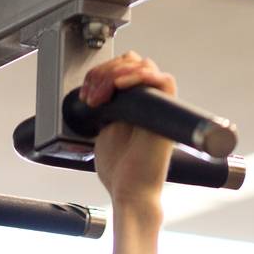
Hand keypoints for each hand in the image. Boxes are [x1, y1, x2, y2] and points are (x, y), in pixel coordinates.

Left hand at [79, 52, 175, 212]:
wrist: (130, 192)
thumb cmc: (120, 173)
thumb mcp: (104, 132)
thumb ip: (107, 109)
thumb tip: (101, 89)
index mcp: (135, 106)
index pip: (123, 70)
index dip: (102, 74)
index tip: (85, 95)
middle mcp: (149, 103)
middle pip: (132, 61)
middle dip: (104, 72)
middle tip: (91, 95)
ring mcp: (159, 105)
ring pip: (142, 65)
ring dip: (115, 74)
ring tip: (100, 97)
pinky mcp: (168, 111)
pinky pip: (162, 79)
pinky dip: (137, 77)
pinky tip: (119, 88)